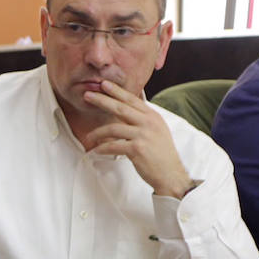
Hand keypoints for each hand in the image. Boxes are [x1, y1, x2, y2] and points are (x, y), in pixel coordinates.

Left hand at [82, 80, 193, 197]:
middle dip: (102, 100)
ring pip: (113, 128)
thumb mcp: (157, 130)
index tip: (104, 84)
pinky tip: (96, 150)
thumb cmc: (161, 154)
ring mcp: (143, 135)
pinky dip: (103, 148)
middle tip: (88, 95)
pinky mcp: (137, 149)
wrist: (171, 174)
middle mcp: (148, 123)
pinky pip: (113, 145)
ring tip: (89, 137)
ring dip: (98, 133)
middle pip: (120, 108)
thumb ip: (143, 118)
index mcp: (152, 116)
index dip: (116, 91)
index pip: (132, 99)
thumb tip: (128, 108)